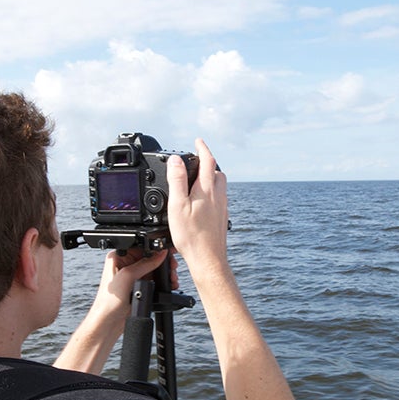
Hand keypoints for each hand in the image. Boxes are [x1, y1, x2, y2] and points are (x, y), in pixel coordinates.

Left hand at [95, 248, 175, 320]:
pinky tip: (168, 283)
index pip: (140, 247)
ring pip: (153, 269)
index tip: (167, 252)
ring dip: (163, 273)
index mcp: (118, 257)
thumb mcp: (128, 276)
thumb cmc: (109, 301)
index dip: (155, 249)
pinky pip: (153, 280)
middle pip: (149, 258)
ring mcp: (132, 277)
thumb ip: (146, 263)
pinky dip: (162, 281)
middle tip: (172, 266)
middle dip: (162, 262)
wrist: (109, 322)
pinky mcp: (137, 287)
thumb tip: (160, 254)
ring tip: (171, 277)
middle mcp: (125, 265)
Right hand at [166, 138, 228, 276]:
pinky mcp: (222, 217)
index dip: (202, 148)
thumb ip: (177, 180)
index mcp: (207, 189)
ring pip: (220, 185)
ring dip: (211, 177)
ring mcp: (222, 207)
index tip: (197, 140)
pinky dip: (211, 192)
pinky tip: (201, 202)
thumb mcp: (177, 205)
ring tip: (197, 179)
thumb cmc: (191, 236)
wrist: (208, 259)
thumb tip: (176, 160)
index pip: (208, 160)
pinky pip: (219, 197)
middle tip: (197, 159)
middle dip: (208, 162)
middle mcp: (218, 196)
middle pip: (217, 171)